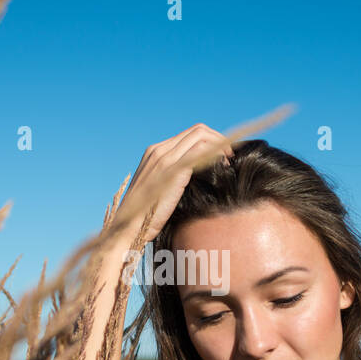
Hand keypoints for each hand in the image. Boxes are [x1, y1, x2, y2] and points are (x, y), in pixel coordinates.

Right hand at [120, 123, 233, 244]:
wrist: (129, 228)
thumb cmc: (144, 216)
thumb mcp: (158, 190)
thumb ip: (172, 178)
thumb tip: (192, 178)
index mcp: (154, 152)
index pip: (189, 135)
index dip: (210, 141)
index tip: (223, 155)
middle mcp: (158, 150)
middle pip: (198, 131)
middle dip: (219, 140)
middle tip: (231, 156)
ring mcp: (164, 158)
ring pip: (201, 136)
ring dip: (220, 145)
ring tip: (229, 161)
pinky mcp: (173, 170)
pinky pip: (200, 150)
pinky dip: (216, 154)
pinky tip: (223, 167)